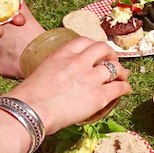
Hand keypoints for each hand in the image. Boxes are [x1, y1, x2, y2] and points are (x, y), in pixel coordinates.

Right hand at [7, 38, 129, 134]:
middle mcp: (78, 62)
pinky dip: (125, 87)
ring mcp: (90, 78)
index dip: (93, 47)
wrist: (29, 110)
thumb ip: (54, 70)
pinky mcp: (99, 95)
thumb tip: (59, 81)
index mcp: (62, 54)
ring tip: (121, 77)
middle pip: (103, 48)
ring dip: (120, 71)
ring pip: (115, 67)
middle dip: (110, 54)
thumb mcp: (41, 72)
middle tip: (111, 62)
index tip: (95, 54)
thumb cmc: (28, 97)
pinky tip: (124, 89)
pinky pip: (120, 87)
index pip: (84, 41)